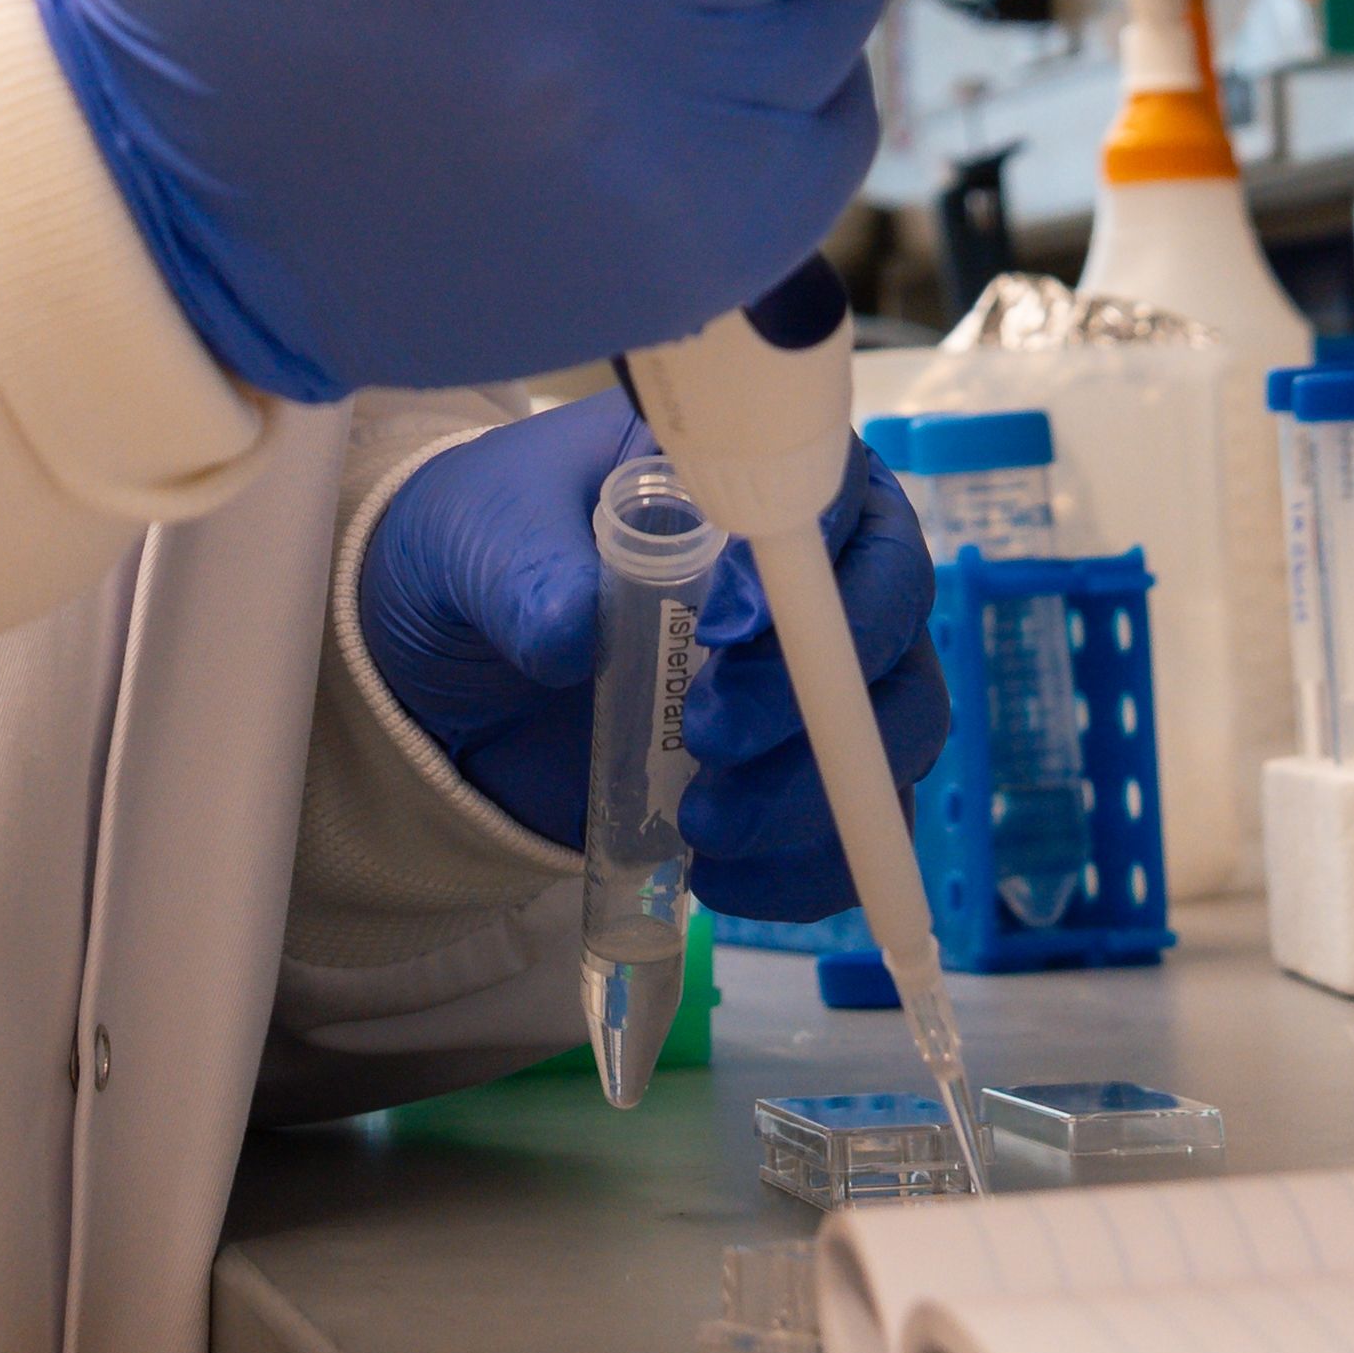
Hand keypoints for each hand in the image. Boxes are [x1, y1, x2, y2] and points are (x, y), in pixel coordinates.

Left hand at [354, 393, 952, 926]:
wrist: (458, 658)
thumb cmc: (492, 550)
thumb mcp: (481, 538)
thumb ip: (526, 571)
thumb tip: (573, 630)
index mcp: (751, 477)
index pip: (837, 495)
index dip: (804, 567)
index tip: (720, 628)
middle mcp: (814, 570)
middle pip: (895, 620)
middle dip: (819, 695)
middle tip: (706, 735)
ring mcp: (819, 677)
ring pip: (895, 731)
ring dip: (816, 792)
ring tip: (700, 823)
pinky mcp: (803, 769)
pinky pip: (859, 826)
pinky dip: (808, 866)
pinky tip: (718, 876)